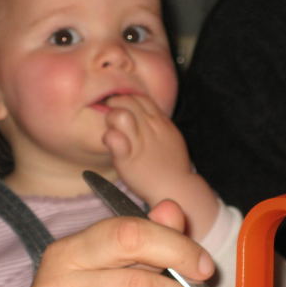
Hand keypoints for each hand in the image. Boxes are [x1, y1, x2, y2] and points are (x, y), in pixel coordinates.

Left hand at [103, 94, 218, 240]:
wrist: (176, 188)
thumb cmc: (172, 166)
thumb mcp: (171, 136)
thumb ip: (158, 123)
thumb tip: (145, 113)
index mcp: (161, 122)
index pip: (141, 98)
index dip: (128, 99)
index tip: (122, 107)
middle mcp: (150, 128)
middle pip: (128, 101)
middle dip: (115, 105)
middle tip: (112, 118)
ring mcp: (139, 143)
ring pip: (120, 115)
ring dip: (111, 118)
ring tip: (112, 129)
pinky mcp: (128, 158)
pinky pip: (114, 139)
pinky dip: (109, 137)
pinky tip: (111, 142)